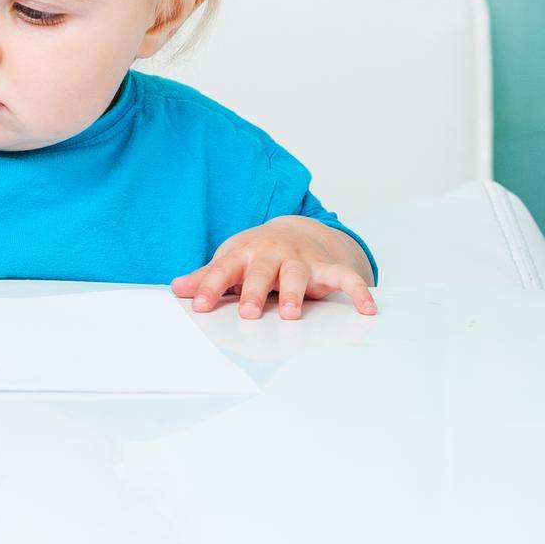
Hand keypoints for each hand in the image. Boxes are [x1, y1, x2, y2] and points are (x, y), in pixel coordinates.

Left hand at [170, 217, 376, 319]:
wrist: (295, 229)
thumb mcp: (230, 260)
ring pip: (296, 275)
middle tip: (246, 311)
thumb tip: (176, 289)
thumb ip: (207, 277)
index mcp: (243, 254)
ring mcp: (299, 260)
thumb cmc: (256, 253)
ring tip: (291, 314)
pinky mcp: (325, 267)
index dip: (210, 287)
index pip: (223, 271)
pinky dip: (357, 290)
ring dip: (294, 293)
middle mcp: (271, 255)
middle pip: (260, 272)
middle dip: (253, 291)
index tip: (200, 306)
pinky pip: (344, 278)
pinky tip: (368, 308)